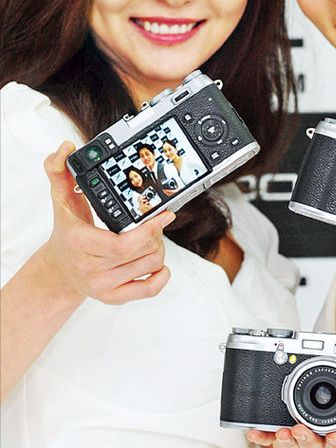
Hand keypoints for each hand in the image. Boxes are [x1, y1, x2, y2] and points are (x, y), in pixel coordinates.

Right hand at [39, 141, 174, 304]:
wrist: (58, 270)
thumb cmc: (66, 232)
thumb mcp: (61, 198)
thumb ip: (58, 170)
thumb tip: (65, 149)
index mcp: (80, 242)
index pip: (123, 244)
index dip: (150, 230)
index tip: (165, 214)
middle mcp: (91, 268)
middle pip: (142, 253)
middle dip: (156, 235)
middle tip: (155, 222)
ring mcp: (102, 286)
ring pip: (150, 267)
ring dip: (159, 249)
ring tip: (150, 238)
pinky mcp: (113, 297)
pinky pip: (149, 290)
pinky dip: (162, 276)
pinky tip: (158, 264)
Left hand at [247, 320, 335, 447]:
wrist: (311, 392)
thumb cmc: (330, 378)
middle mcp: (321, 433)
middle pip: (319, 443)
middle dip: (309, 438)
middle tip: (301, 429)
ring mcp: (301, 433)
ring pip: (296, 442)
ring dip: (288, 438)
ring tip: (283, 429)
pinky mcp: (281, 429)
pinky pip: (272, 437)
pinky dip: (263, 436)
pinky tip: (254, 432)